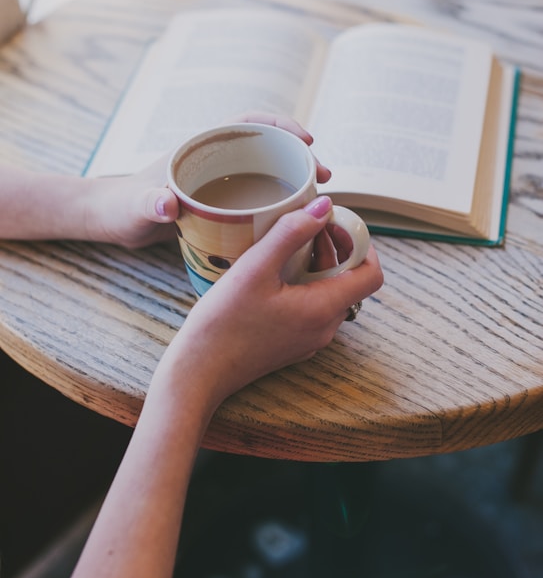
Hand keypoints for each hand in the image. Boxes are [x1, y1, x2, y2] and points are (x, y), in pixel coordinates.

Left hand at [87, 113, 330, 247]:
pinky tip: (294, 222)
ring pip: (269, 172)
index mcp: (202, 146)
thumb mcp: (136, 208)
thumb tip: (166, 203)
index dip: (281, 124)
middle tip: (326, 177)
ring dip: (296, 180)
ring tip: (319, 201)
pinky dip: (281, 204)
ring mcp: (222, 180)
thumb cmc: (123, 207)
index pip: (249, 122)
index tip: (306, 140)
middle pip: (269, 147)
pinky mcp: (223, 204)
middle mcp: (217, 158)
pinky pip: (260, 197)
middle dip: (301, 156)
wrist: (115, 222)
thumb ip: (149, 204)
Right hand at [160, 196, 382, 413]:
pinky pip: (313, 307)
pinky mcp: (293, 342)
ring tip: (288, 244)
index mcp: (323, 309)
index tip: (335, 224)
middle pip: (350, 281)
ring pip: (330, 293)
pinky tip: (275, 271)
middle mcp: (324, 328)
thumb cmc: (222, 324)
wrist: (198, 371)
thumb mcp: (255, 268)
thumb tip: (323, 206)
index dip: (361, 244)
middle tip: (307, 225)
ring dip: (318, 265)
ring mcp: (310, 338)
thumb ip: (291, 232)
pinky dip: (305, 283)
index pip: (372, 275)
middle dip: (335, 248)